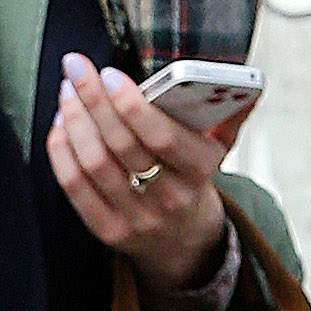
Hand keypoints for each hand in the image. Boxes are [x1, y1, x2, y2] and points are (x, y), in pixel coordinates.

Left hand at [47, 53, 238, 299]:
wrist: (183, 242)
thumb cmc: (193, 180)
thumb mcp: (218, 149)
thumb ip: (228, 115)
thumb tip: (248, 85)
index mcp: (199, 172)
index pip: (162, 137)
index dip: (131, 105)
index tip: (109, 74)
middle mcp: (168, 198)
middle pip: (121, 146)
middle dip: (93, 100)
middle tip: (76, 68)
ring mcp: (135, 218)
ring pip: (93, 163)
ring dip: (74, 121)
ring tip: (68, 92)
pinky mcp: (107, 230)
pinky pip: (75, 186)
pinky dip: (62, 150)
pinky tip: (61, 124)